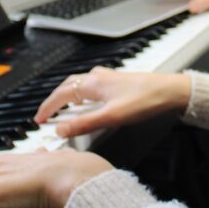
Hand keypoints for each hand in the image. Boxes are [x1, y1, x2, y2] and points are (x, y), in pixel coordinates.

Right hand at [34, 67, 189, 137]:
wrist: (170, 90)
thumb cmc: (144, 100)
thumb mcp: (111, 117)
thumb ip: (84, 124)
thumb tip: (60, 129)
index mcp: (92, 84)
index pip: (61, 94)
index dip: (47, 107)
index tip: (38, 119)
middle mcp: (97, 77)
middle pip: (67, 86)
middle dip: (54, 100)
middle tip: (46, 113)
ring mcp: (108, 78)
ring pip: (79, 84)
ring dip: (67, 95)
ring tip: (62, 107)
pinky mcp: (117, 81)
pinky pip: (91, 85)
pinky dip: (81, 93)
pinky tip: (88, 100)